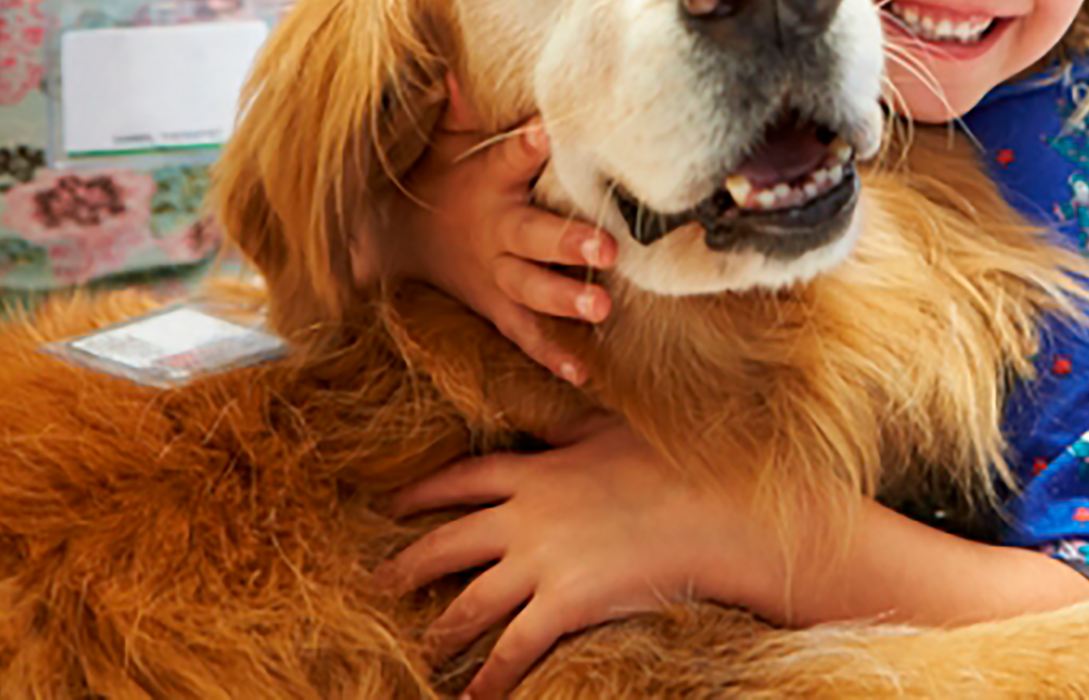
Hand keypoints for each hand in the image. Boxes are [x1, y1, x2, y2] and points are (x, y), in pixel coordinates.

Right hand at [358, 78, 615, 383]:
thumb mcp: (444, 138)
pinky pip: (524, 333)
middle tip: (607, 249)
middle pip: (532, 236)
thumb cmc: (439, 176)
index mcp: (486, 181)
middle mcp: (495, 229)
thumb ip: (463, 105)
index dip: (527, 145)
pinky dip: (551, 354)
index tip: (548, 132)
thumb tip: (456, 60)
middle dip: (568, 242)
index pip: (508, 158)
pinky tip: (585, 371)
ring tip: (602, 309)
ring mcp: (496, 273)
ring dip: (567, 300)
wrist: (393, 240)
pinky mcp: (496, 306)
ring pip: (532, 288)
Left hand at [378, 418, 774, 699]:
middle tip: (376, 585)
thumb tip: (548, 417)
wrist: (712, 508)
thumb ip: (567, 430)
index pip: (460, 480)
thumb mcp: (610, 431)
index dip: (420, 494)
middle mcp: (525, 517)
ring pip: (469, 603)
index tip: (389, 505)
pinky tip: (471, 699)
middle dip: (406, 567)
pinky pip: (513, 649)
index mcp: (535, 470)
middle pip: (446, 543)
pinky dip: (488, 679)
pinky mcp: (565, 604)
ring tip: (419, 650)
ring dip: (440, 631)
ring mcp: (542, 563)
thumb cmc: (672, 462)